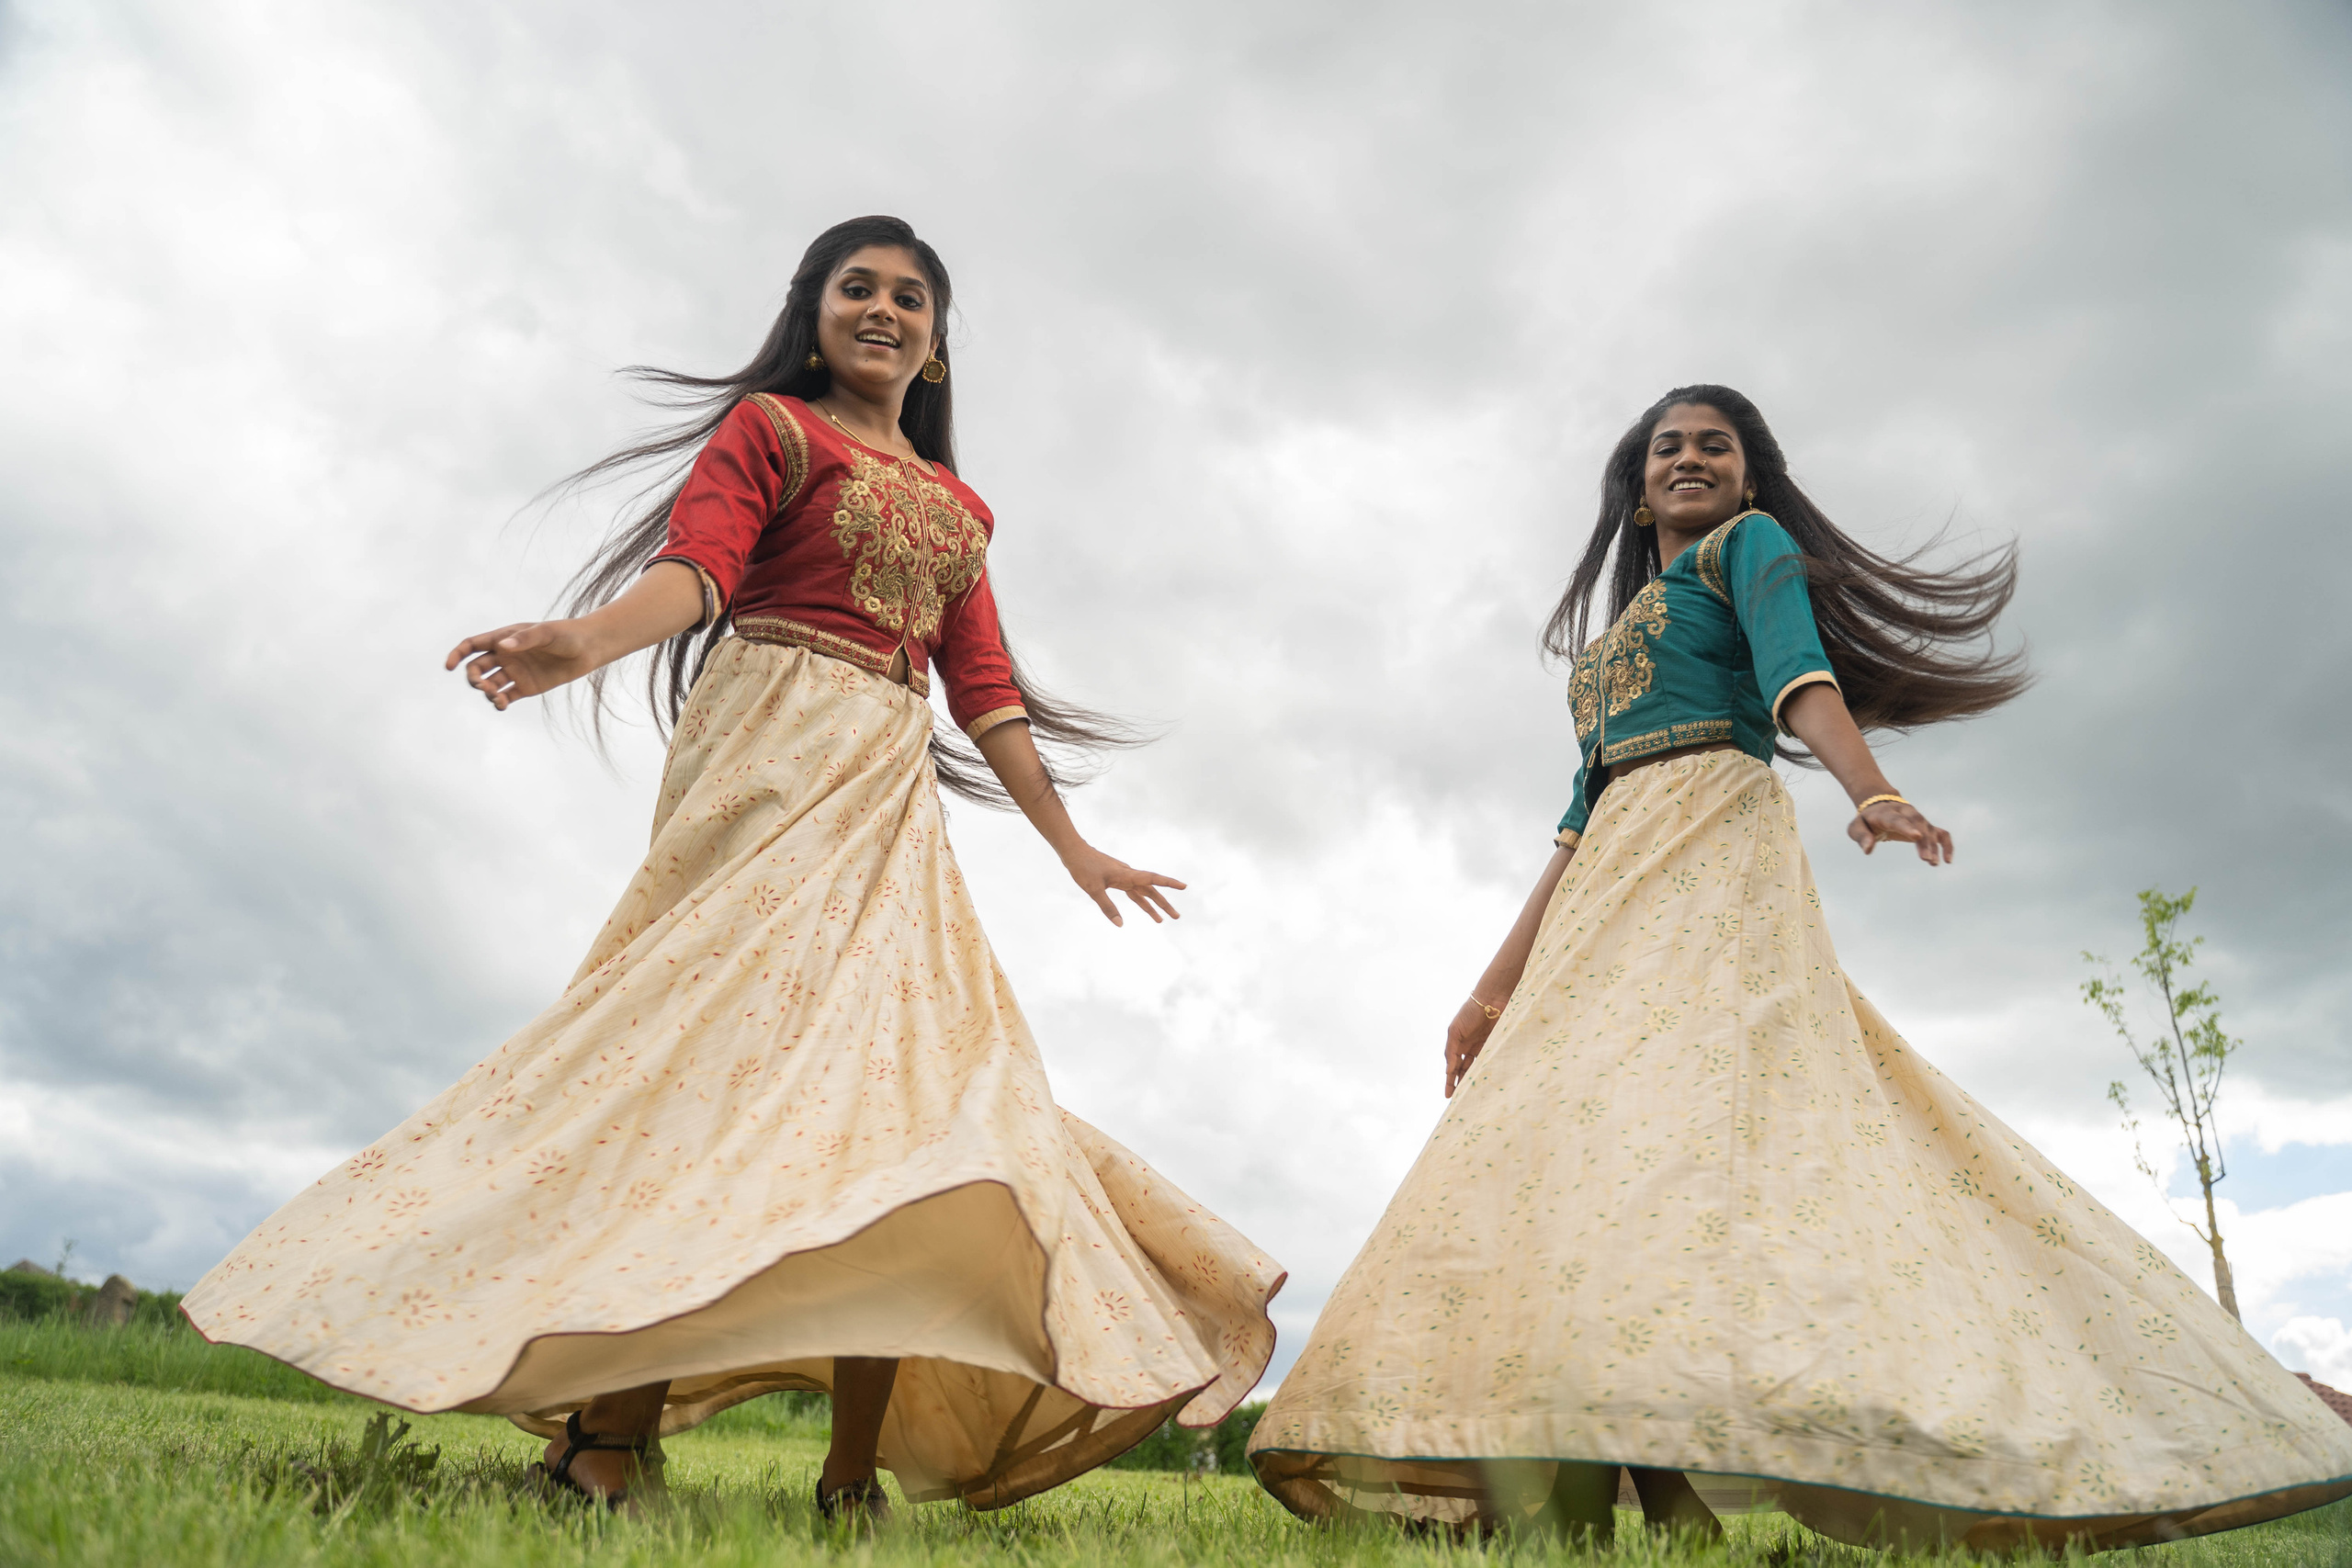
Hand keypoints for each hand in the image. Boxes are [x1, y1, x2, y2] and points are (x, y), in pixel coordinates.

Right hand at [445, 620, 602, 709]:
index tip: (449, 666)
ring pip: (489, 685)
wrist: (588, 649)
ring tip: (497, 698)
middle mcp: (505, 656)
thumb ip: (525, 639)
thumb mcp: (546, 633)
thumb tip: (504, 646)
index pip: (472, 645)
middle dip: (474, 679)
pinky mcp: (525, 687)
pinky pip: (505, 697)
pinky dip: (499, 703)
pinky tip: (501, 705)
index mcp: (504, 638)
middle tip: (483, 686)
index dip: (457, 654)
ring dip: (487, 693)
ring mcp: (514, 672)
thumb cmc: (566, 635)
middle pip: (476, 669)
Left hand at [1061, 844, 1185, 926]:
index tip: (1184, 886)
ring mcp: (1124, 877)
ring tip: (1162, 921)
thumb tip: (1120, 924)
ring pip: (1143, 893)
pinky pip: (1133, 892)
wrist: (1074, 852)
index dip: (1169, 883)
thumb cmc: (1083, 868)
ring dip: (1153, 906)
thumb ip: (1107, 907)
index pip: (1152, 879)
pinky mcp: (1118, 879)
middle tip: (1176, 916)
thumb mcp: (1093, 890)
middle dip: (1164, 904)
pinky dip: (1140, 901)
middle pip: (1151, 890)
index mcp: (1127, 874)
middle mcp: (1129, 875)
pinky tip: (1146, 909)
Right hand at [1444, 998, 1499, 1098]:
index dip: (1449, 1080)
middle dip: (1460, 1083)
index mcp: (1456, 1042)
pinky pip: (1489, 1060)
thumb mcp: (1455, 1031)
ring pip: (1475, 1067)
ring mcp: (1481, 1045)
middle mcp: (1467, 1046)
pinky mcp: (1493, 1043)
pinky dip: (1486, 1069)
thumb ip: (1452, 1050)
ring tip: (1471, 1093)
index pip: (1452, 1066)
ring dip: (1472, 1078)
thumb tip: (1449, 1070)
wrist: (1492, 999)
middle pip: (1462, 1069)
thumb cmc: (1470, 1011)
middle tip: (1459, 1099)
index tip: (1448, 1095)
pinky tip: (1485, 1079)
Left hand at [1849, 798, 1954, 864]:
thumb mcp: (1856, 827)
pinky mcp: (1926, 826)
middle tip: (1926, 859)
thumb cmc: (1867, 820)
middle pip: (1918, 825)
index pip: (1898, 820)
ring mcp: (1918, 819)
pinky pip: (1941, 834)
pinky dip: (1946, 845)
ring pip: (1930, 830)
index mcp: (1887, 813)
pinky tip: (1947, 860)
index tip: (1916, 837)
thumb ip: (1861, 837)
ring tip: (1933, 863)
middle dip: (1924, 841)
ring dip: (1934, 846)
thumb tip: (1868, 850)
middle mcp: (1907, 813)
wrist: (1880, 805)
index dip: (1907, 828)